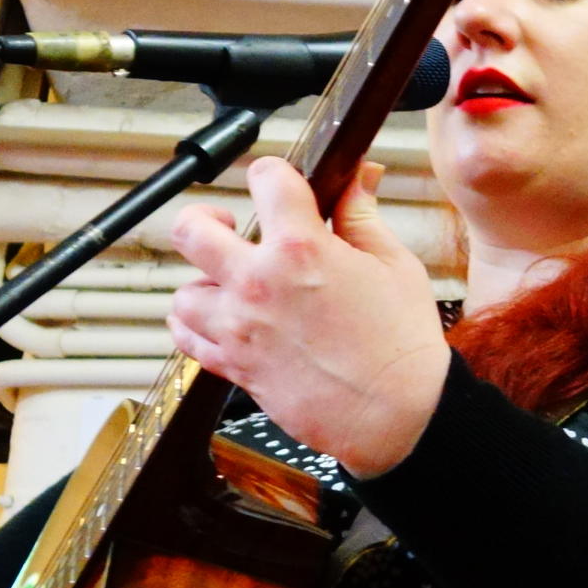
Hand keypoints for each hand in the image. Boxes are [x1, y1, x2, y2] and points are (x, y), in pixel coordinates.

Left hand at [169, 158, 449, 477]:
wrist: (399, 414)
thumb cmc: (402, 345)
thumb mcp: (394, 264)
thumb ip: (362, 216)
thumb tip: (359, 178)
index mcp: (301, 248)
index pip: (266, 179)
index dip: (275, 174)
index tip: (280, 183)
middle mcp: (258, 283)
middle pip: (191, 231)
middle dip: (208, 219)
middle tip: (228, 227)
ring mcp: (240, 327)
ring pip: (184, 291)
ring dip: (203, 282)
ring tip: (228, 284)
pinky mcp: (236, 366)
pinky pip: (187, 339)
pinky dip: (193, 326)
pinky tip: (215, 318)